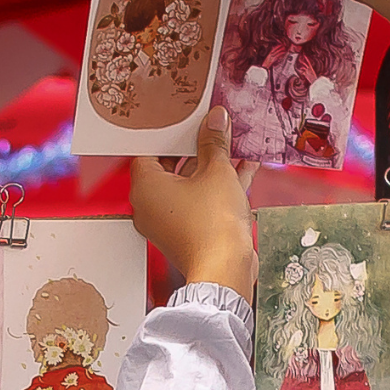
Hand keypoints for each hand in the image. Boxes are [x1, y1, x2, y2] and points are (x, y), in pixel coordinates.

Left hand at [129, 108, 257, 294]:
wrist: (225, 270)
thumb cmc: (213, 225)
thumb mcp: (217, 172)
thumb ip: (214, 142)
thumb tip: (216, 119)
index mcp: (146, 187)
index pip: (149, 150)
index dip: (170, 134)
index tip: (187, 121)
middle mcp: (149, 205)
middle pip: (170, 167)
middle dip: (195, 148)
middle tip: (212, 129)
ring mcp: (168, 220)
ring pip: (188, 184)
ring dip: (211, 165)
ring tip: (232, 144)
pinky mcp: (187, 231)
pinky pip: (198, 201)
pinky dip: (216, 186)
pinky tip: (244, 169)